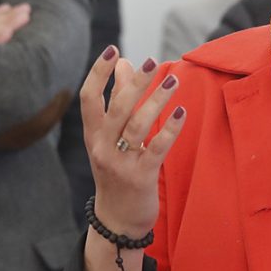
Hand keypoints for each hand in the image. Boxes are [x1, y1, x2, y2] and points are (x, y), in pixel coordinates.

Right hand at [82, 48, 183, 236]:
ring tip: (173, 80)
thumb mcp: (109, 138)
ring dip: (157, 100)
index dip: (98, 72)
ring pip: (138, 124)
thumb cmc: (116, 170)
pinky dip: (170, 128)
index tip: (112, 50)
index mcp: (92, 134)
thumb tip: (125, 63)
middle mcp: (102, 147)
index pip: (89, 97)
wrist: (117, 220)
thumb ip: (117, 101)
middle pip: (117, 107)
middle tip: (152, 61)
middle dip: (135, 82)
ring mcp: (120, 163)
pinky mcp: (140, 177)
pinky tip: (181, 111)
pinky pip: (157, 147)